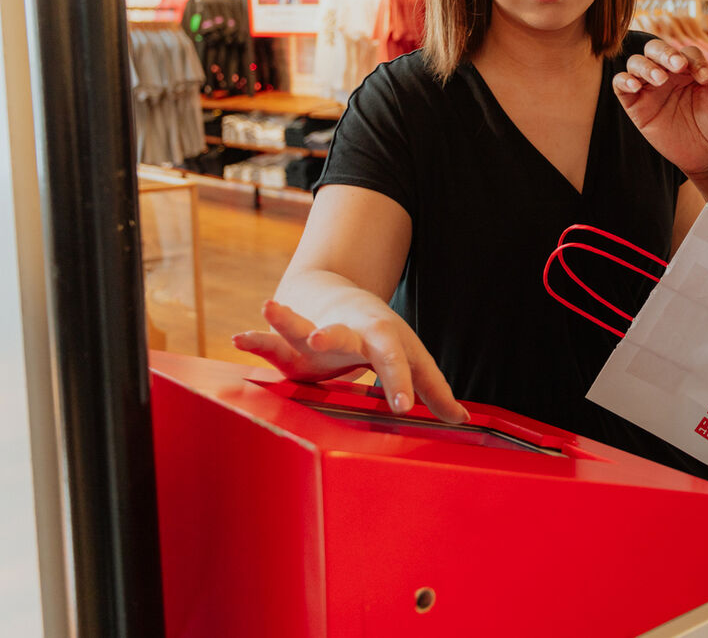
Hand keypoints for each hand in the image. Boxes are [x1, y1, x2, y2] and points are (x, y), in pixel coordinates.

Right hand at [233, 298, 468, 422]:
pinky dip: (255, 339)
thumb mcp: (409, 358)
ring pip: (301, 326)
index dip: (400, 382)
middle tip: (322, 338)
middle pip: (346, 335)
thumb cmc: (380, 336)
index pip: (396, 362)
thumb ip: (431, 388)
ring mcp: (318, 336)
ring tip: (269, 307)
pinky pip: (272, 342)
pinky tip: (238, 337)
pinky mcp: (291, 345)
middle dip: (336, 337)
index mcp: (384, 341)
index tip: (403, 406)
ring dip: (286, 319)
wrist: (339, 294)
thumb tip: (462, 420)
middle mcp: (351, 334)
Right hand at [613, 38, 707, 177]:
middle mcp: (668, 73)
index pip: (686, 53)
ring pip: (636, 63)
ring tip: (660, 79)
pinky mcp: (636, 104)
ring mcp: (650, 88)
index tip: (706, 79)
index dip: (695, 61)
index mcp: (690, 68)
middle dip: (665, 53)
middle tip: (679, 66)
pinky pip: (620, 84)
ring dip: (646, 66)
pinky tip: (635, 86)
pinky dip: (624, 80)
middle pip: (655, 48)